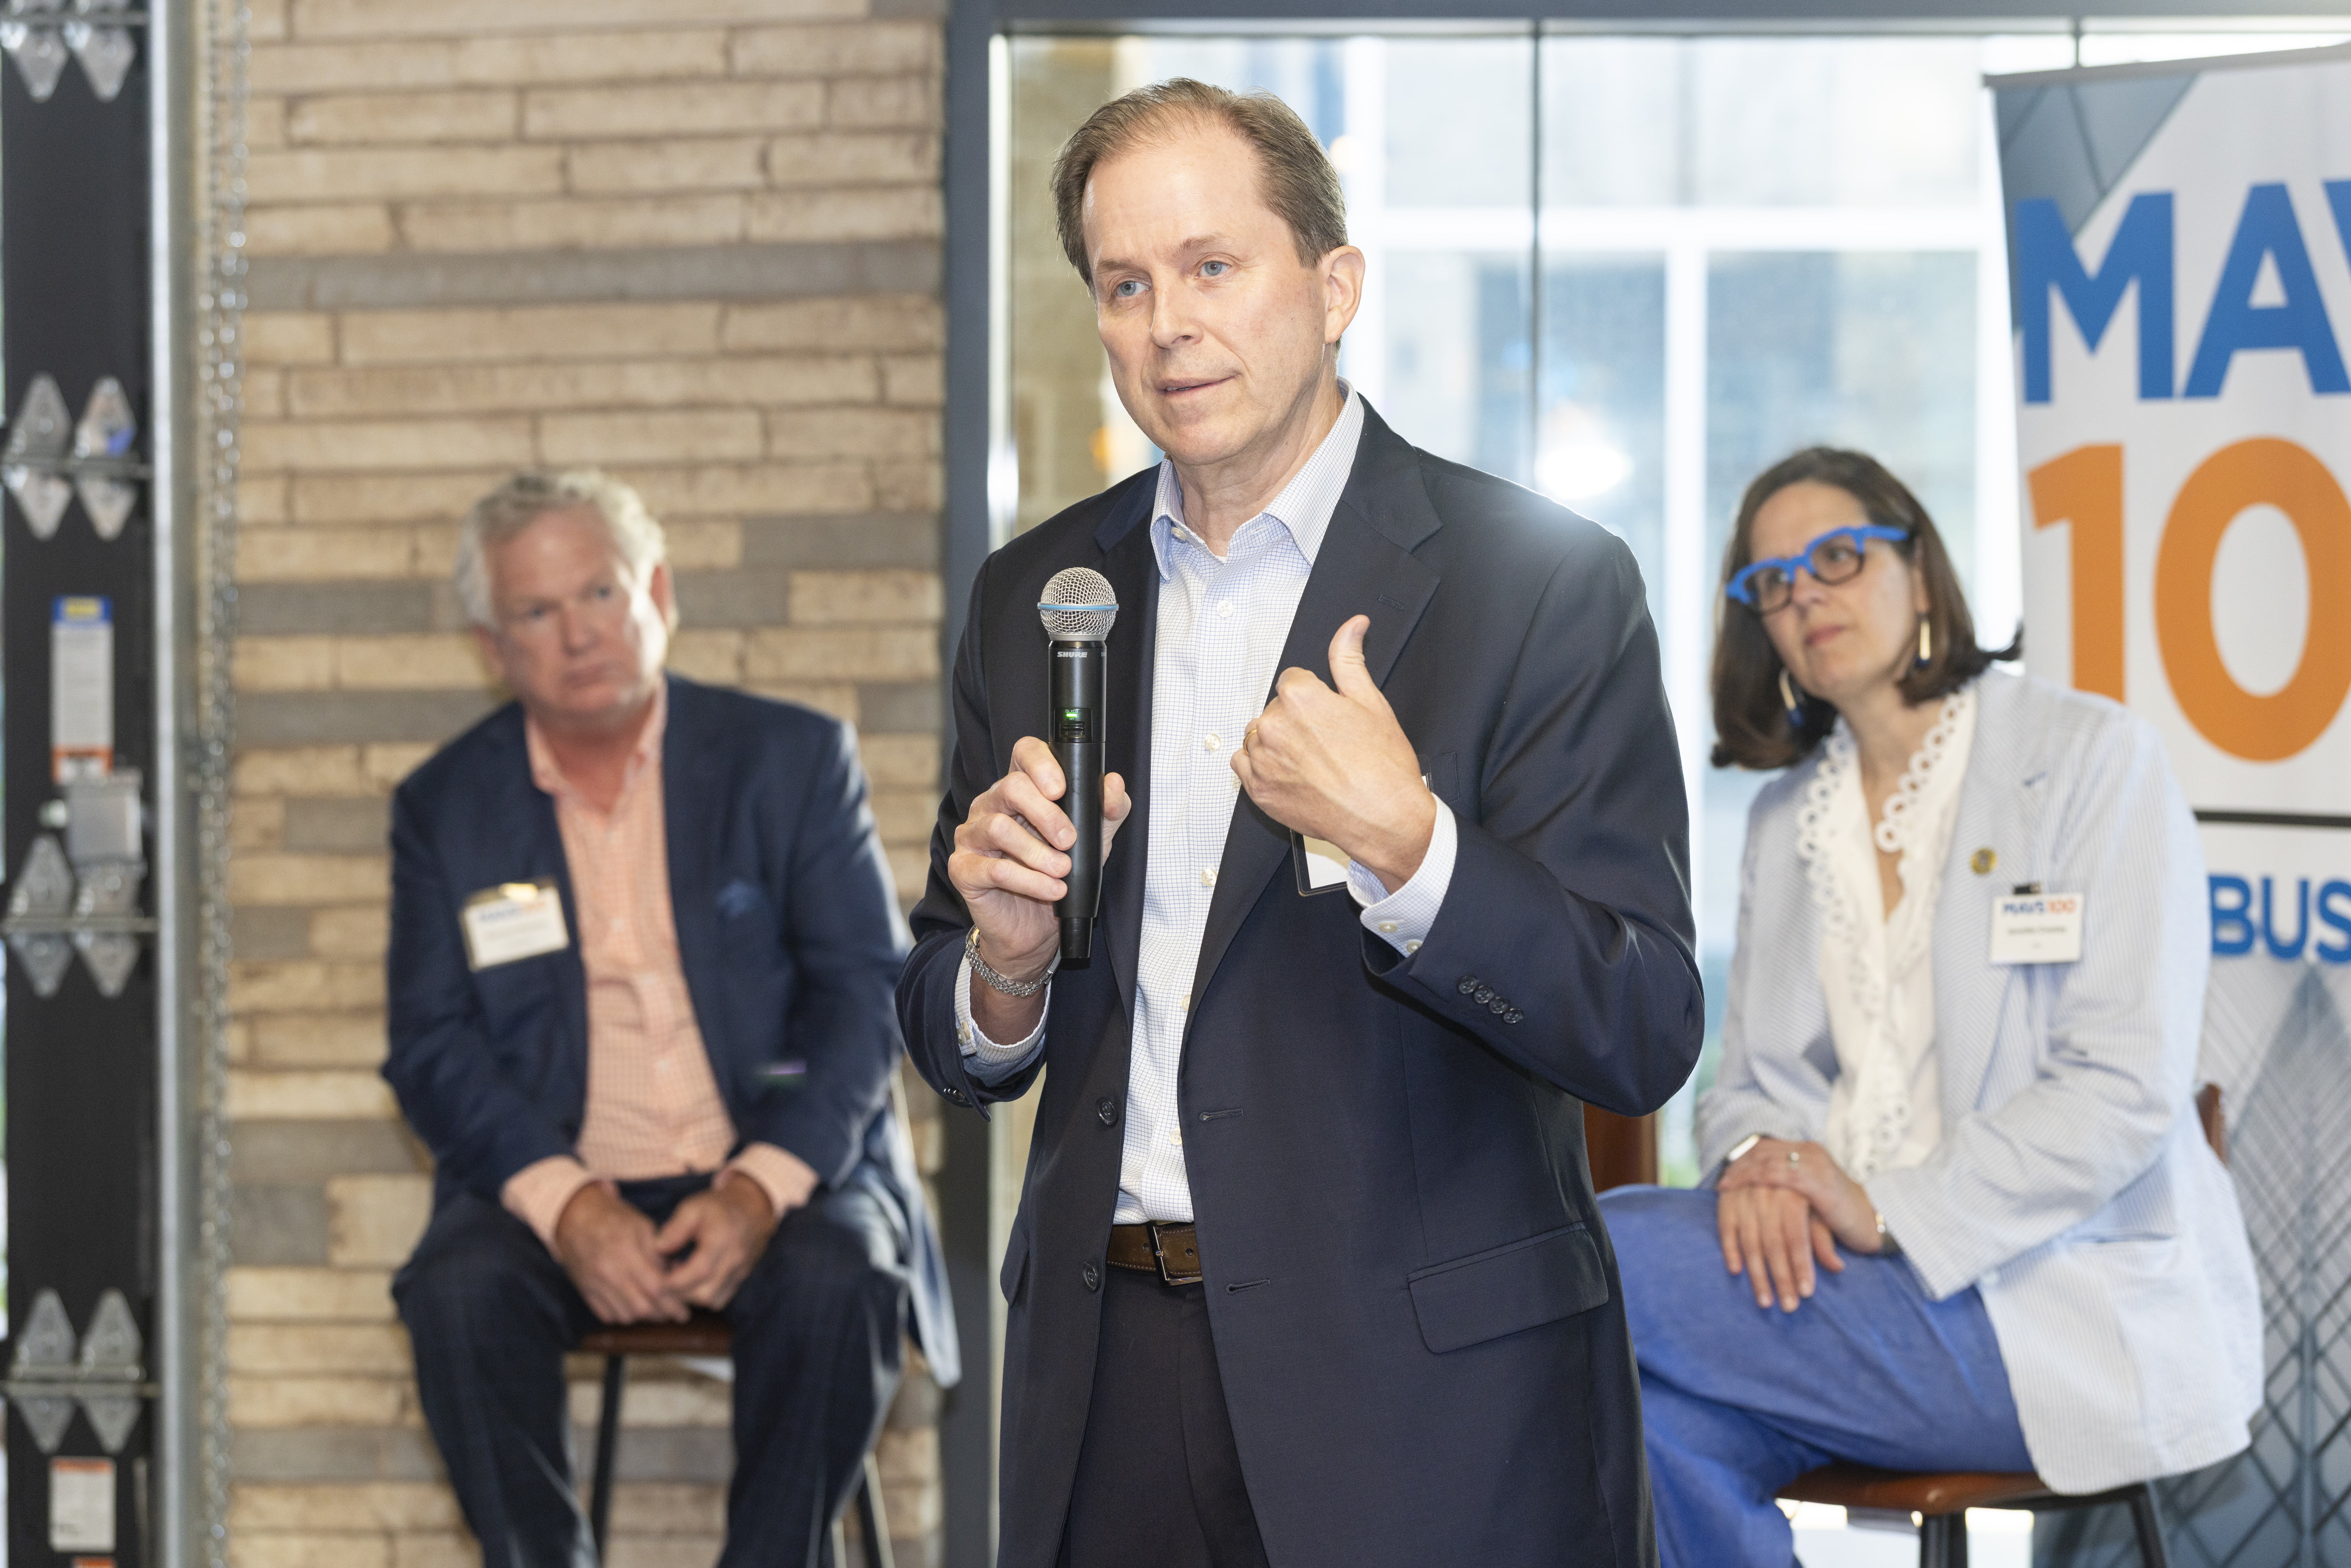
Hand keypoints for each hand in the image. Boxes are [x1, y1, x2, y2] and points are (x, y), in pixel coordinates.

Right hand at [555, 1182, 686, 1324]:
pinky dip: (623, 1315)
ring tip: (657, 1309)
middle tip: (675, 1312)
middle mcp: (608, 1272)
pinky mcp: (585, 1292)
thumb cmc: (613, 1217)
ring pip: (625, 1316)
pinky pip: (607, 1315)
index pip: (655, 1288)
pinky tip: (634, 1305)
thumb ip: (659, 1253)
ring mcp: (594, 1285)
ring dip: (644, 1316)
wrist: (574, 1218)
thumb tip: (673, 1276)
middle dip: (662, 1314)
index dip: (673, 1303)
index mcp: (625, 1252)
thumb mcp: (642, 1225)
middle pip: (641, 1307)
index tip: (684, 1311)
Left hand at [655, 1175, 780, 1310]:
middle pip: (705, 1294)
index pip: (699, 1271)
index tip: (658, 1276)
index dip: (674, 1281)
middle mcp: (734, 1260)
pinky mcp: (740, 1278)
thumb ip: (675, 1228)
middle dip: (680, 1292)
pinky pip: (720, 1299)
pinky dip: (704, 1296)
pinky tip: (694, 1280)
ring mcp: (740, 1271)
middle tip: (667, 1276)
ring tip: (680, 1277)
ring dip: (691, 1296)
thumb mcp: (692, 1208)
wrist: (751, 1208)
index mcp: (722, 1239)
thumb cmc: (717, 1207)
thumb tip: (658, 1248)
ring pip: (712, 1301)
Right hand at [948, 736, 1131, 1035]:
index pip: (1024, 753)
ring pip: (998, 827)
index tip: (1062, 789)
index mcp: (1021, 789)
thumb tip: (1112, 783)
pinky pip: (993, 868)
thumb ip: (1108, 810)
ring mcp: (972, 835)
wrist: (1036, 930)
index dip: (1041, 763)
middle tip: (1069, 840)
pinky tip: (1052, 891)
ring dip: (1038, 852)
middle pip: (1011, 787)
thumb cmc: (1061, 874)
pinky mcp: (963, 869)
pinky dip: (1029, 880)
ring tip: (1063, 871)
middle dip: (1046, 814)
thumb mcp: (1095, 840)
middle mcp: (991, 804)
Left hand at [1230, 616, 1433, 891]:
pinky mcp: (1257, 790)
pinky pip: (1243, 764)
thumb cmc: (1383, 767)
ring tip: (1312, 762)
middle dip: (1296, 720)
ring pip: (1258, 735)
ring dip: (1277, 743)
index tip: (1330, 718)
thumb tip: (1352, 626)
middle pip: (1275, 709)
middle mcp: (1273, 725)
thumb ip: (1350, 660)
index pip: (1292, 681)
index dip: (1314, 699)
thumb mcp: (1371, 703)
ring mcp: (1262, 760)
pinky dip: (1261, 766)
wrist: (1385, 819)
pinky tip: (1291, 775)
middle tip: (1328, 744)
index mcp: (1299, 697)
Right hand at [1716, 1184, 1841, 1311]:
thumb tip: (1837, 1267)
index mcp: (1795, 1191)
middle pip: (1773, 1242)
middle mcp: (1767, 1191)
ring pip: (1750, 1240)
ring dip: (1757, 1275)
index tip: (1806, 1293)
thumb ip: (1823, 1238)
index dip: (1801, 1265)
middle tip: (1788, 1306)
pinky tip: (1736, 1271)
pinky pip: (1725, 1227)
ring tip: (1765, 1302)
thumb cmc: (1806, 1194)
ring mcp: (1744, 1193)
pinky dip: (1730, 1249)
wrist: (1777, 1162)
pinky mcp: (1727, 1197)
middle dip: (1781, 1278)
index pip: (1797, 1236)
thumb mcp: (1821, 1211)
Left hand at [1733, 1137, 1885, 1256]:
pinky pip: (1781, 1177)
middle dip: (1738, 1167)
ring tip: (1725, 1187)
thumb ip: (1786, 1188)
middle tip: (1720, 1182)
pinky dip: (1758, 1181)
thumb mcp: (1809, 1197)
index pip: (1767, 1149)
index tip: (1724, 1175)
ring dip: (1744, 1175)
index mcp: (1808, 1151)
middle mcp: (1810, 1152)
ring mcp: (1815, 1164)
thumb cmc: (1841, 1214)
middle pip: (1764, 1152)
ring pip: (1769, 1162)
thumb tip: (1756, 1194)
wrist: (1874, 1222)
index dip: (1743, 1160)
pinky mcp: (1818, 1181)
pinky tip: (1743, 1190)